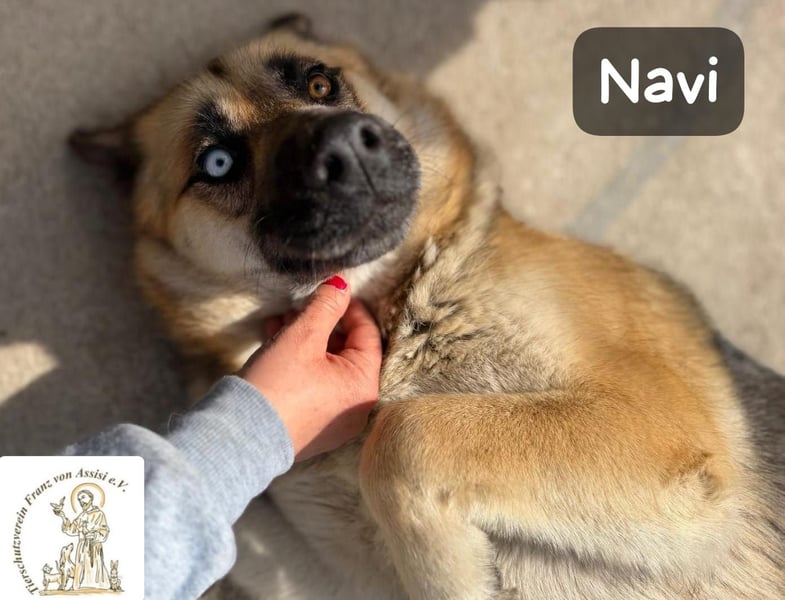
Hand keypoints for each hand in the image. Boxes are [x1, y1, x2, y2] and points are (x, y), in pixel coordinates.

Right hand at [239, 275, 381, 460]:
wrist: (239, 435)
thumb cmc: (277, 385)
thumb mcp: (303, 336)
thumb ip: (326, 306)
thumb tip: (342, 284)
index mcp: (364, 386)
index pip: (367, 335)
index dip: (349, 308)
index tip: (332, 291)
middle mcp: (356, 407)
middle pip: (346, 351)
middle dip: (321, 324)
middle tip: (299, 306)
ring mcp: (334, 419)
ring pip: (326, 367)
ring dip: (305, 340)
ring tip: (280, 321)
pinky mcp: (311, 425)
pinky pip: (314, 385)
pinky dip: (299, 363)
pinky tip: (274, 342)